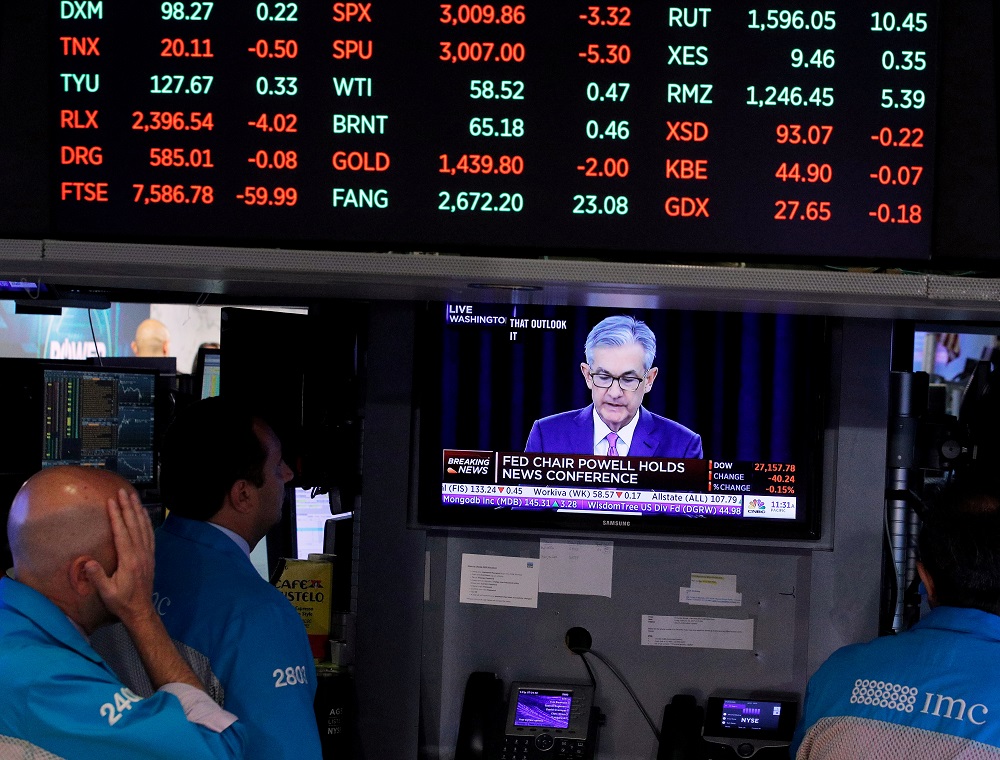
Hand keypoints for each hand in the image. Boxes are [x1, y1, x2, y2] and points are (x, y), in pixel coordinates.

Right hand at [84, 488, 155, 626]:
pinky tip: (144, 513)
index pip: (122, 533)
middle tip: (122, 491)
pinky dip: (146, 521)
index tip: (111, 502)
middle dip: (127, 507)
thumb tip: (87, 562)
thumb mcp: (106, 592)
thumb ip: (98, 577)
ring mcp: (147, 554)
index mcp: (129, 561)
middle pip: (134, 525)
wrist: (140, 610)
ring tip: (133, 496)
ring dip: (138, 510)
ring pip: (143, 527)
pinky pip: (149, 534)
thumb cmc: (121, 602)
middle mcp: (140, 554)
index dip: (116, 516)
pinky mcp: (150, 556)